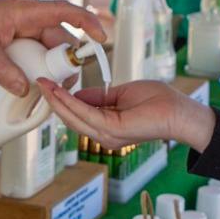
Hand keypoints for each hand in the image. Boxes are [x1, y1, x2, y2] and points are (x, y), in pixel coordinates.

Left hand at [0, 0, 106, 95]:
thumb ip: (1, 68)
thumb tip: (23, 89)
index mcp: (25, 12)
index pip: (65, 11)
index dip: (87, 23)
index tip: (101, 39)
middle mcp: (28, 20)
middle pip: (58, 40)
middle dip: (64, 62)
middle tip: (61, 87)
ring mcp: (21, 31)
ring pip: (45, 51)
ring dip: (47, 69)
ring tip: (44, 91)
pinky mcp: (13, 41)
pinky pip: (30, 56)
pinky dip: (33, 70)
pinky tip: (26, 86)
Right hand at [37, 79, 216, 152]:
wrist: (179, 111)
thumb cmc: (158, 103)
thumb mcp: (121, 94)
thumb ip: (99, 96)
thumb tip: (78, 93)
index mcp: (107, 127)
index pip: (78, 115)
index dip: (62, 100)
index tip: (49, 85)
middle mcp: (105, 135)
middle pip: (71, 118)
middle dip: (54, 100)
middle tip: (40, 83)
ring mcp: (108, 135)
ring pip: (75, 118)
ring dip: (58, 101)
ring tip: (45, 85)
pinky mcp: (113, 130)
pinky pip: (86, 115)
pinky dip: (72, 103)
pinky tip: (62, 92)